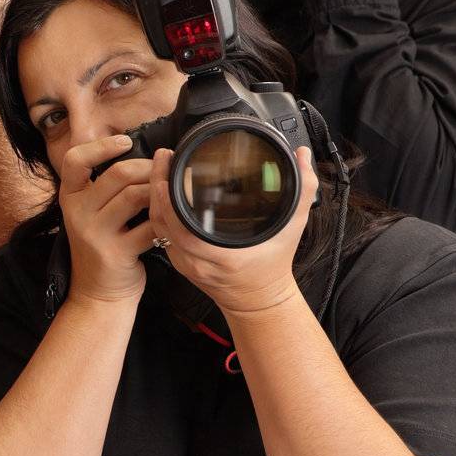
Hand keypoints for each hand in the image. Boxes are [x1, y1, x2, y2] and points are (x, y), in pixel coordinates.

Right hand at [58, 135, 156, 305]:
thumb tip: (147, 152)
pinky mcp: (115, 253)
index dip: (101, 146)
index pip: (75, 160)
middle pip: (117, 174)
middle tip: (164, 171)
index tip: (126, 141)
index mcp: (70, 197)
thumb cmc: (103, 245)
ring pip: (134, 196)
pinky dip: (165, 221)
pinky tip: (171, 221)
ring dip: (159, 191)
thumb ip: (107, 186)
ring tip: (170, 193)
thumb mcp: (93, 212)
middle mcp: (77, 213)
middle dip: (148, 168)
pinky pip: (148, 226)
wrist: (98, 292)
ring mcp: (94, 234)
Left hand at [146, 146, 317, 313]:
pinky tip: (159, 193)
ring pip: (158, 229)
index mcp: (222, 254)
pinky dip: (158, 213)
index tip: (167, 175)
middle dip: (156, 188)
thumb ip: (302, 190)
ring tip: (158, 169)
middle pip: (163, 223)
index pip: (183, 229)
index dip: (169, 202)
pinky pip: (161, 236)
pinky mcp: (180, 263)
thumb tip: (303, 156)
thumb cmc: (274, 264)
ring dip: (153, 198)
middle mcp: (198, 261)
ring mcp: (186, 263)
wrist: (260, 299)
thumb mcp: (293, 226)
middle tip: (162, 159)